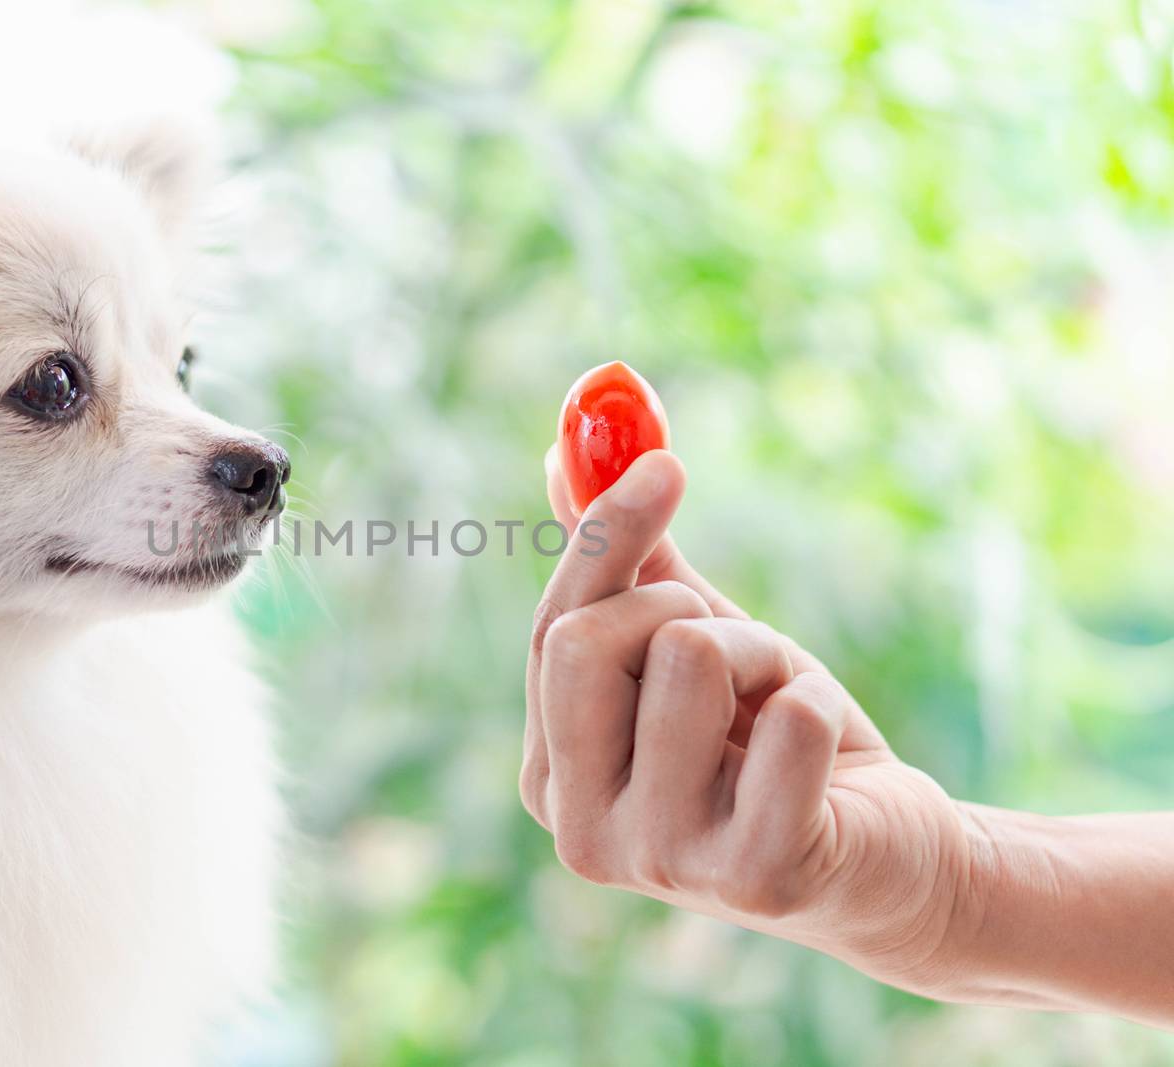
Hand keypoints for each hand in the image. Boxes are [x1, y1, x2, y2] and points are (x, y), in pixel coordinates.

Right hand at [522, 451, 978, 995]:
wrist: (888, 851)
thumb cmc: (770, 739)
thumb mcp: (693, 641)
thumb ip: (624, 561)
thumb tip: (564, 450)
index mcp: (551, 776)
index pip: (551, 631)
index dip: (606, 536)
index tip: (665, 463)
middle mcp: (583, 832)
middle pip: (586, 642)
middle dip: (681, 608)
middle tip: (736, 645)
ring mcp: (662, 862)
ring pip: (690, 659)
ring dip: (763, 652)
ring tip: (779, 707)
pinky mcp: (755, 877)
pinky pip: (788, 718)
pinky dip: (818, 702)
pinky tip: (824, 761)